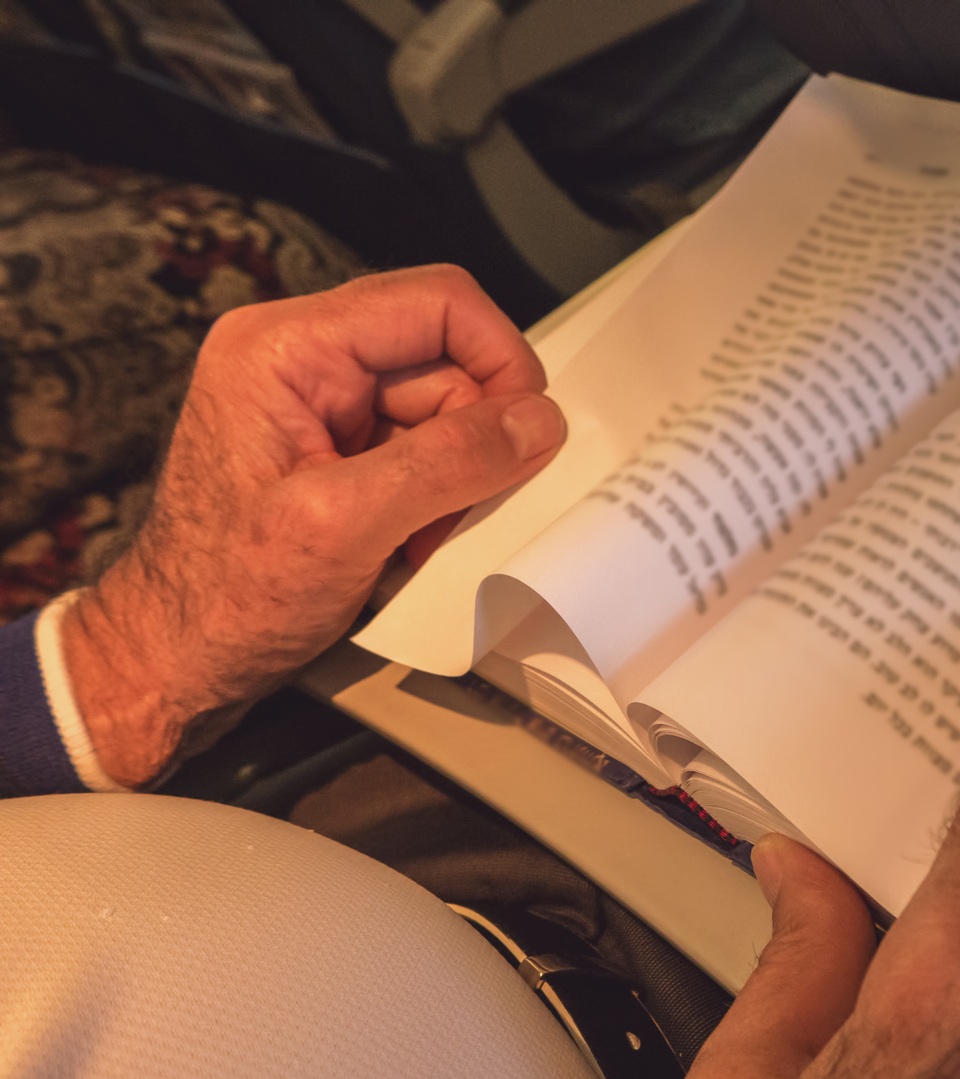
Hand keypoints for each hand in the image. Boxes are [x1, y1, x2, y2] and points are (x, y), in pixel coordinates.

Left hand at [62, 265, 565, 786]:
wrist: (183, 655)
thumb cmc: (228, 596)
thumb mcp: (345, 525)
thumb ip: (447, 464)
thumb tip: (538, 423)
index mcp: (286, 348)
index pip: (436, 303)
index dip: (500, 358)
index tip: (528, 432)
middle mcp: (304, 357)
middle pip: (448, 359)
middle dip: (473, 438)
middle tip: (456, 511)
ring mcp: (322, 402)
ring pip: (447, 409)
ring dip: (458, 478)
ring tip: (419, 538)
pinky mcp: (339, 444)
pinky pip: (427, 447)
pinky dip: (439, 496)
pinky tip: (410, 539)